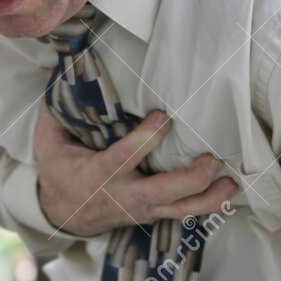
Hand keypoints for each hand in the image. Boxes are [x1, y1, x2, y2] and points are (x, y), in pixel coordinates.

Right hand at [33, 101, 240, 236]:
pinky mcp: (153, 215)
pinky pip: (184, 214)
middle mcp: (125, 195)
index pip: (126, 157)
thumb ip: (55, 108)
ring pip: (181, 210)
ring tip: (232, 182)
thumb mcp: (48, 141)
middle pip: (165, 192)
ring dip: (209, 198)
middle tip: (213, 158)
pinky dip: (207, 204)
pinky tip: (227, 191)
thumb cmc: (60, 171)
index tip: (163, 116)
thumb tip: (58, 65)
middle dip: (192, 177)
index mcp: (99, 174)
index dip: (146, 139)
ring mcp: (142, 209)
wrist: (62, 215)